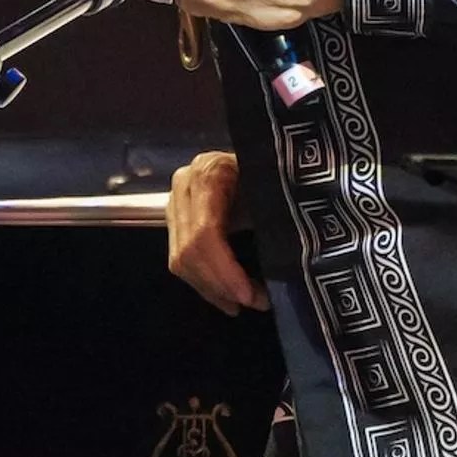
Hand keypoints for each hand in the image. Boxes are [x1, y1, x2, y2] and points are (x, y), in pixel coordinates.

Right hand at [167, 150, 267, 314]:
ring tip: (243, 303)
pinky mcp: (175, 218)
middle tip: (253, 302)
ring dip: (211, 289)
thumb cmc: (271, 169)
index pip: (204, 234)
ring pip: (180, 261)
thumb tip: (281, 269)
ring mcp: (175, 202)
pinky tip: (226, 296)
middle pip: (187, 251)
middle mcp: (183, 186)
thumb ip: (271, 220)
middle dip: (219, 285)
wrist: (259, 153)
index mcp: (208, 174)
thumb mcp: (273, 188)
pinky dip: (204, 283)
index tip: (249, 296)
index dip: (224, 270)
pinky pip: (180, 259)